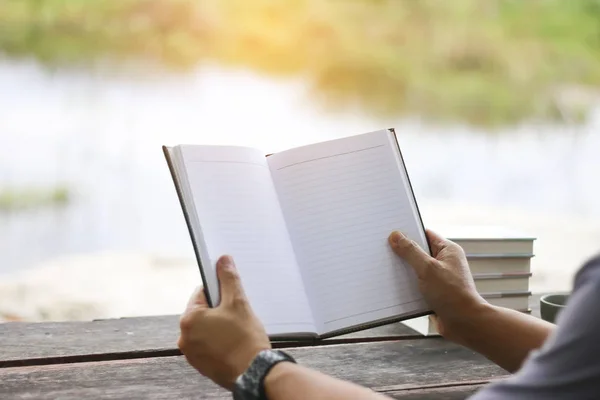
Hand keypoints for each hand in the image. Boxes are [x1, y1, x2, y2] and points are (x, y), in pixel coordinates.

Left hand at [178, 255, 270, 389]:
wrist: (254, 372)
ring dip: (219, 327)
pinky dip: (219, 342)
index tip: (231, 298)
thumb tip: (223, 261)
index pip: (202, 293)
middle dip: (219, 311)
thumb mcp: (238, 302)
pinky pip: (209, 345)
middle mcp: (185, 337)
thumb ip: (228, 279)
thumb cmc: (245, 340)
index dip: (220, 293)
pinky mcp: (201, 365)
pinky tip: (234, 344)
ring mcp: (192, 353)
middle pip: (203, 312)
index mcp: (189, 319)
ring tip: (236, 332)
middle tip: (236, 317)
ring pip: (206, 329)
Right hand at [388, 229, 486, 342]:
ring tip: (386, 269)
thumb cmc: (453, 294)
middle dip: (402, 253)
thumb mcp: (428, 268)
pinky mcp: (433, 292)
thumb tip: (396, 236)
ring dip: (403, 271)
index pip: (425, 234)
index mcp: (448, 250)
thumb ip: (410, 251)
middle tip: (384, 251)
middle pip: (418, 252)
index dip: (408, 233)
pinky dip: (406, 285)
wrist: (465, 324)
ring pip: (415, 269)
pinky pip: (416, 284)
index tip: (391, 233)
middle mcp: (444, 262)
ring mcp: (439, 278)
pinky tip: (394, 287)